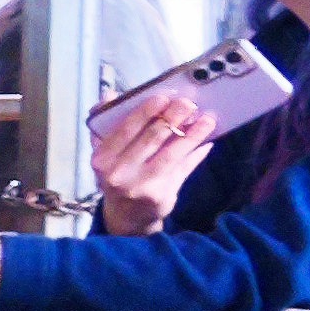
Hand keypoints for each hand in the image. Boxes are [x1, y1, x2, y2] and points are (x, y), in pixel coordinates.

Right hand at [88, 93, 212, 228]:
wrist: (125, 215)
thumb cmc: (117, 174)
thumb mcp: (105, 152)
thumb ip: (107, 123)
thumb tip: (110, 95)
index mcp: (102, 158)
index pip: (125, 130)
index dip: (145, 112)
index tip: (163, 97)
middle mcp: (119, 173)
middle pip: (151, 139)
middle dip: (173, 118)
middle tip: (189, 103)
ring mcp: (141, 186)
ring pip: (172, 154)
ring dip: (193, 134)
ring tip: (207, 119)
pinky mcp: (161, 196)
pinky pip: (183, 169)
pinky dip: (196, 153)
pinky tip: (207, 141)